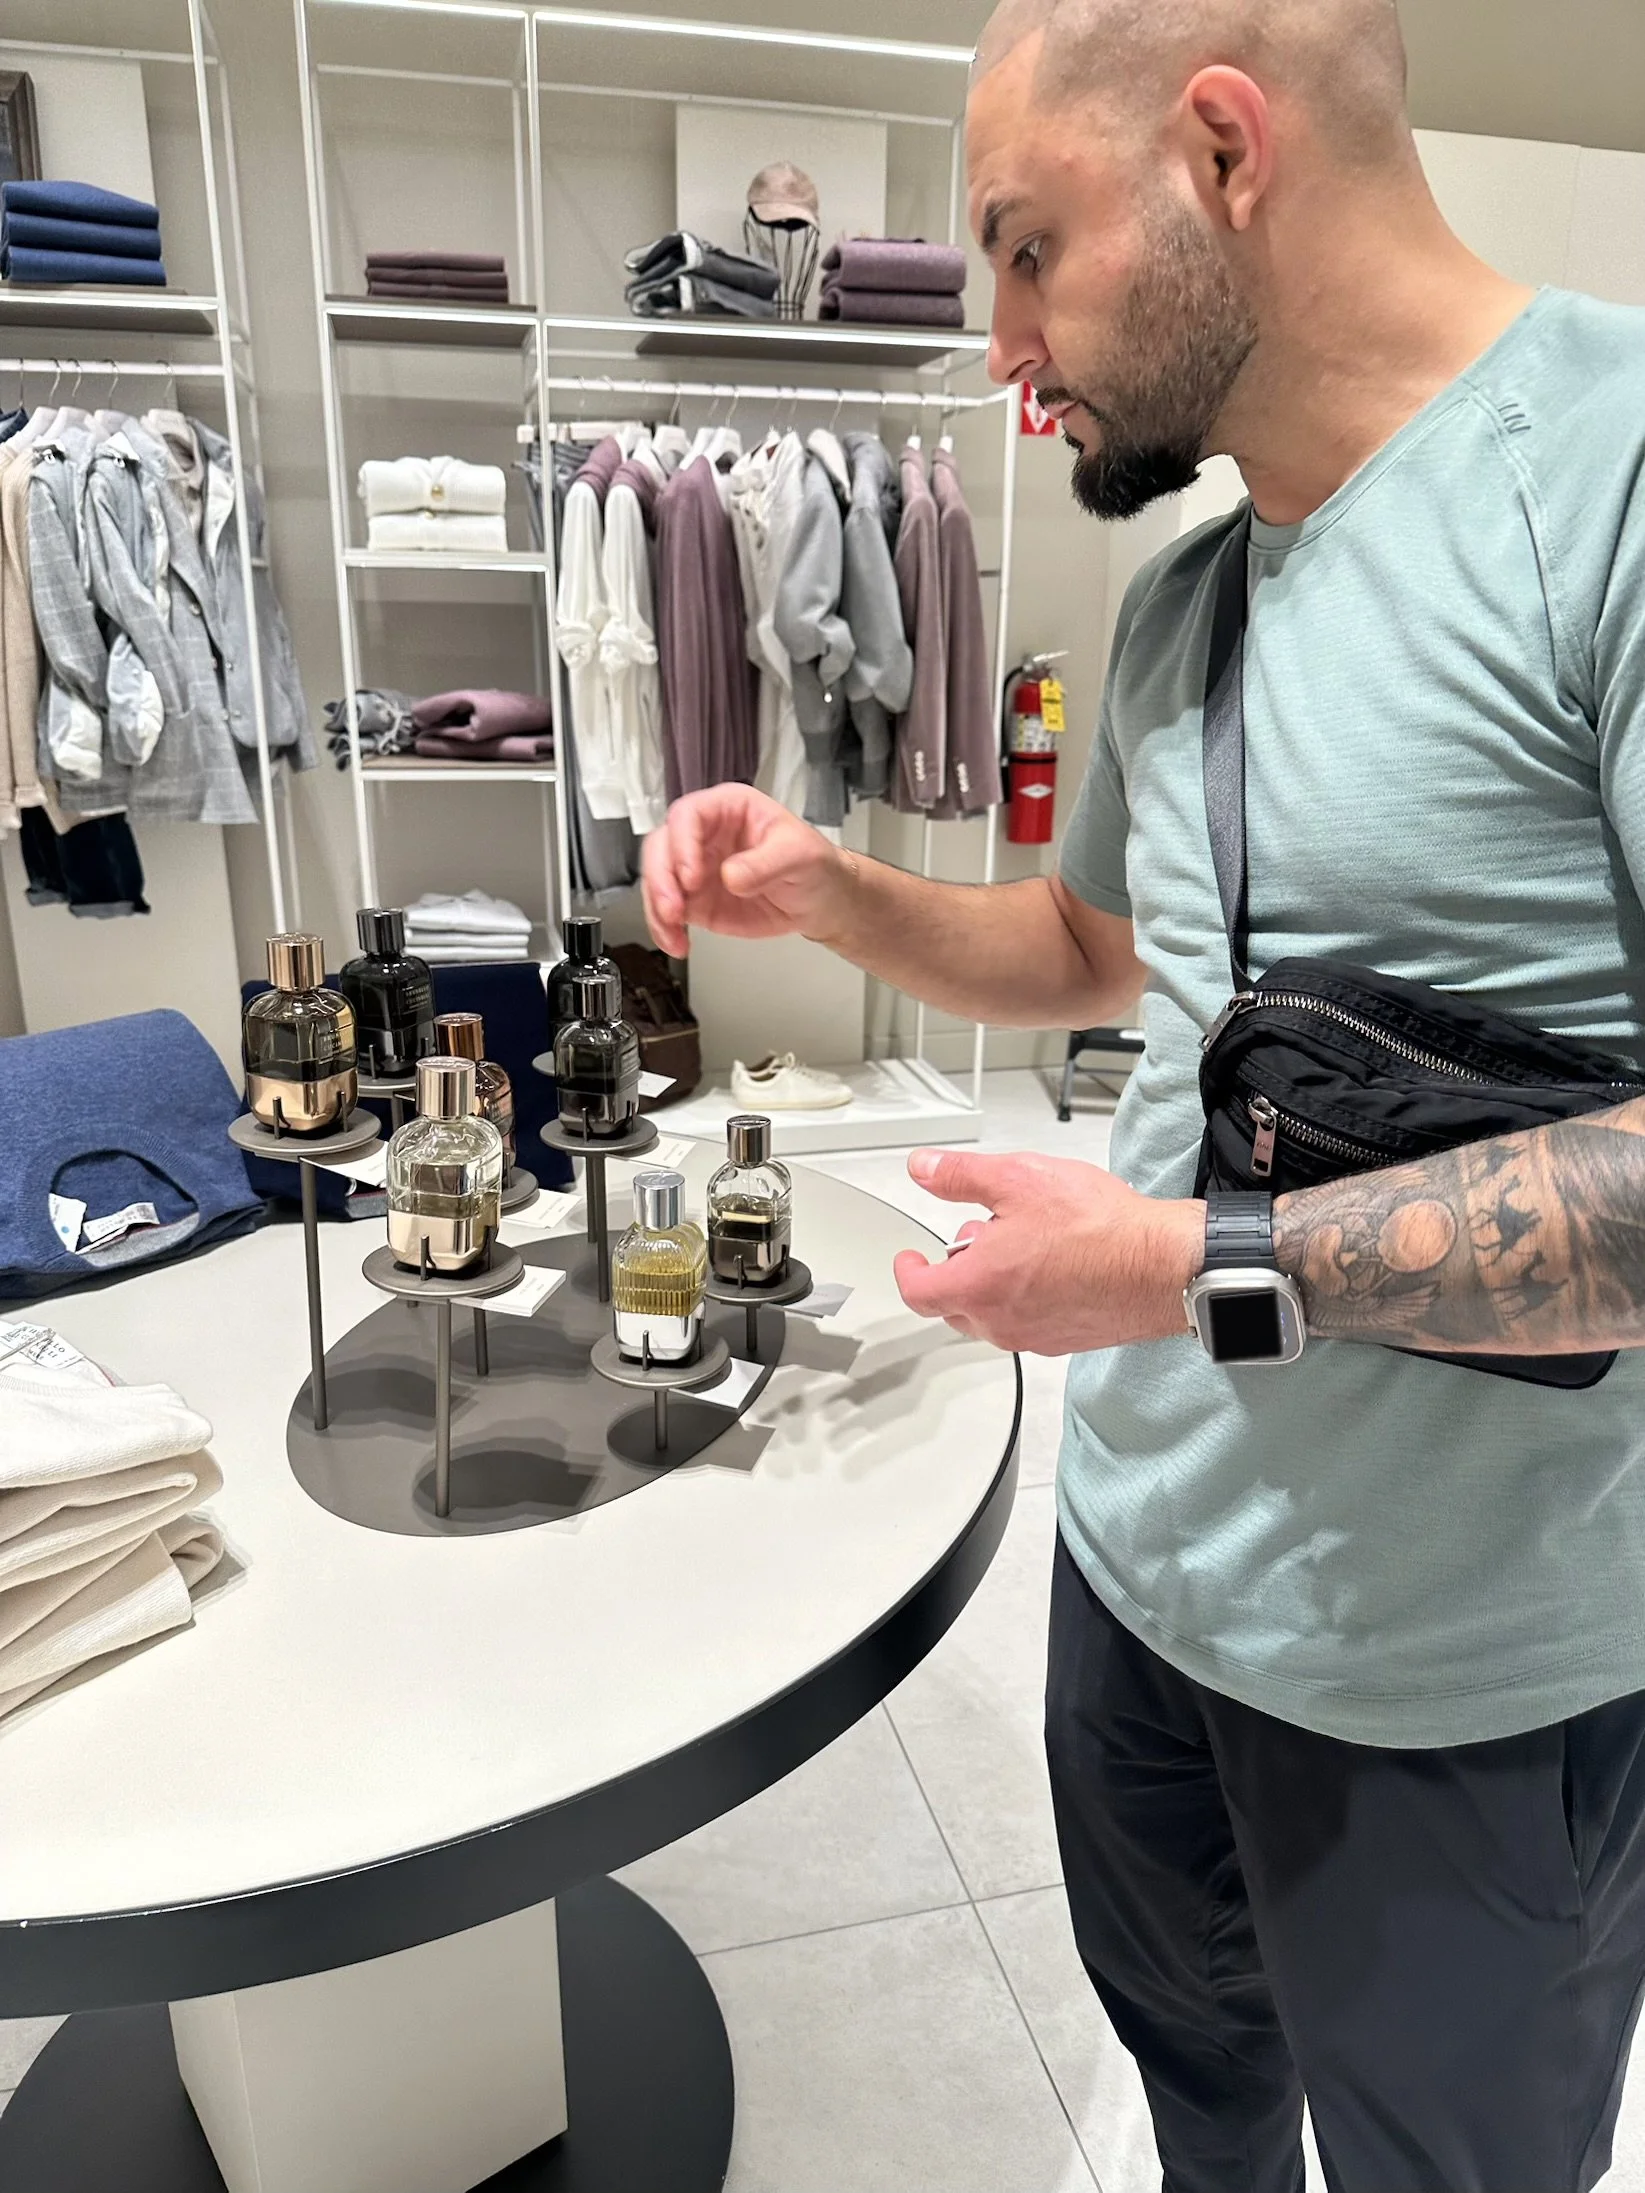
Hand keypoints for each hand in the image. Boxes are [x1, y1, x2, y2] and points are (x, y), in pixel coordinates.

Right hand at [643, 786, 856, 956]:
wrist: (821, 902)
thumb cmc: (814, 865)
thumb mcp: (799, 855)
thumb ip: (765, 863)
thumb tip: (730, 876)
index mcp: (728, 809)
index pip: (689, 816)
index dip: (682, 844)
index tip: (691, 876)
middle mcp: (705, 835)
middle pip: (662, 846)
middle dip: (661, 879)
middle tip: (674, 908)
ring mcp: (696, 869)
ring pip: (657, 880)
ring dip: (657, 908)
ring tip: (674, 931)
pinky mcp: (695, 901)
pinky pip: (666, 912)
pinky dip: (665, 929)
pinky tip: (677, 943)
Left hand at [893, 1149, 1204, 1355]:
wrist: (1162, 1265)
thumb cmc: (1100, 1228)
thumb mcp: (1019, 1179)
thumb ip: (961, 1176)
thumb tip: (924, 1169)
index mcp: (979, 1286)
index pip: (918, 1292)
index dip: (907, 1271)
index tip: (910, 1258)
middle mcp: (1001, 1322)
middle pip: (953, 1307)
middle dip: (954, 1272)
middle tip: (972, 1240)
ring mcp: (1035, 1337)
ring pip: (991, 1317)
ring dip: (990, 1285)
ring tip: (1019, 1243)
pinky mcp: (1066, 1341)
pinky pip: (1027, 1324)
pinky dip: (1023, 1298)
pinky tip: (1050, 1264)